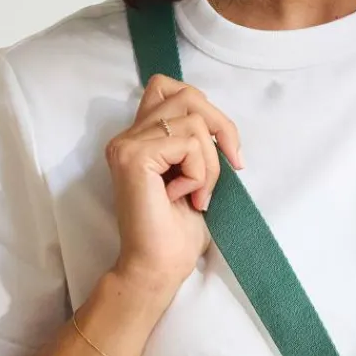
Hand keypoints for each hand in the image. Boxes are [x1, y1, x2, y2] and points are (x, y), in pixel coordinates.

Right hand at [105, 74, 243, 307]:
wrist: (158, 268)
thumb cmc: (178, 232)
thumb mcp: (196, 174)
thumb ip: (194, 141)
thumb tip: (219, 123)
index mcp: (139, 137)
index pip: (169, 87)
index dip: (206, 109)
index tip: (225, 151)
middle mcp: (126, 136)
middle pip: (188, 95)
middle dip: (221, 130)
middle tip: (229, 170)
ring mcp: (126, 145)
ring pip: (194, 120)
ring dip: (210, 163)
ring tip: (199, 194)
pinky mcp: (134, 157)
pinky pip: (188, 143)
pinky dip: (199, 173)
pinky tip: (184, 197)